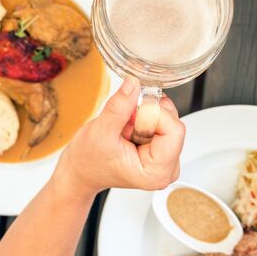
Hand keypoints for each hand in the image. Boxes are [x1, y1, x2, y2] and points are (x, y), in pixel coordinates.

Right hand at [57, 77, 185, 197]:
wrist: (82, 170)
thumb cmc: (89, 161)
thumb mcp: (101, 132)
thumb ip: (120, 107)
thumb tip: (133, 83)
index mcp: (157, 171)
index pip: (174, 129)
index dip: (152, 114)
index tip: (131, 114)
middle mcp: (167, 168)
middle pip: (173, 123)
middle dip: (147, 115)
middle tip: (125, 124)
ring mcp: (167, 158)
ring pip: (168, 118)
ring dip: (145, 116)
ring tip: (125, 129)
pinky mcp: (163, 149)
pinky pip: (163, 120)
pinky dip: (145, 118)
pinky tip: (130, 130)